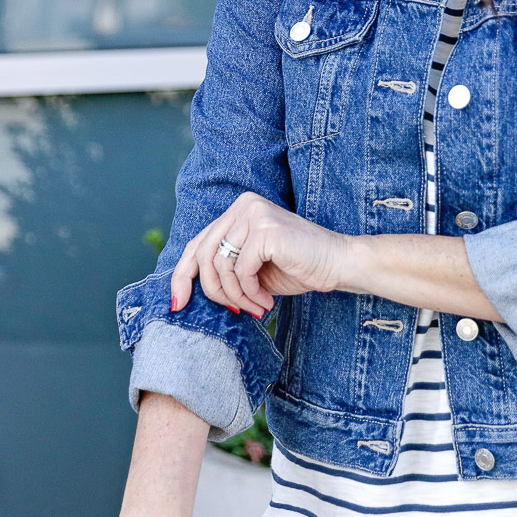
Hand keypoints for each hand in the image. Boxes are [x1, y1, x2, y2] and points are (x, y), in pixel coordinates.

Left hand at [170, 191, 349, 317]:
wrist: (338, 264)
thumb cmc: (298, 267)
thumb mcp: (251, 267)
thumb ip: (223, 267)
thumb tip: (183, 290)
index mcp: (237, 210)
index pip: (197, 243)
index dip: (181, 276)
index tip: (178, 304)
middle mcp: (243, 206)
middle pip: (203, 255)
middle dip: (213, 291)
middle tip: (234, 311)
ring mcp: (253, 214)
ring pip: (220, 266)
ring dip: (236, 296)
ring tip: (255, 306)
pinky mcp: (265, 230)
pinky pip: (240, 271)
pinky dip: (249, 293)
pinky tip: (265, 300)